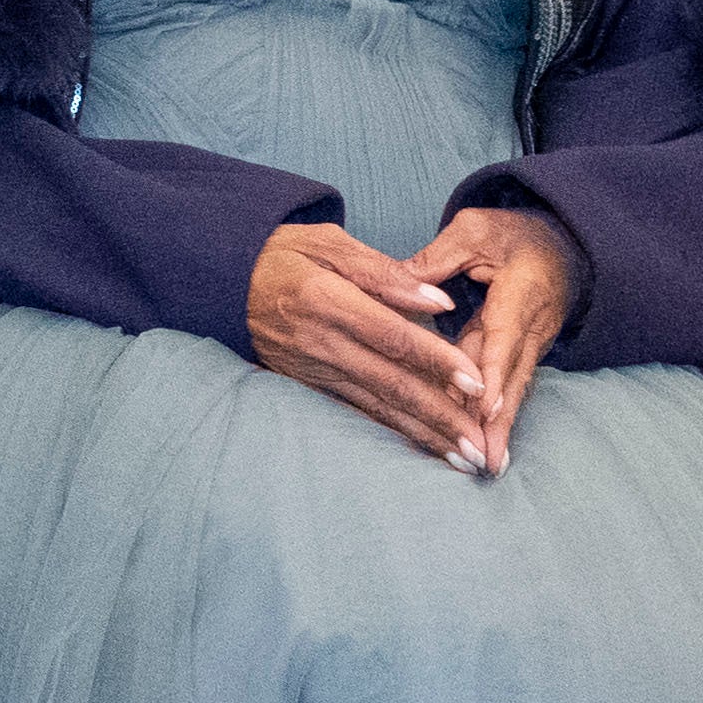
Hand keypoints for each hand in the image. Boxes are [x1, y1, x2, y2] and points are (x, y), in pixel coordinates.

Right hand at [246, 219, 482, 467]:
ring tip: (463, 459)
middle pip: (391, 384)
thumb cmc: (282, 254)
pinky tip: (423, 450)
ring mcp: (313, 370)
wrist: (222, 281)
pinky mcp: (309, 386)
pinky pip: (357, 413)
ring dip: (424, 436)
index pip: (393, 336)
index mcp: (328, 301)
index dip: (437, 361)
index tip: (476, 383)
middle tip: (480, 445)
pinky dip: (393, 433)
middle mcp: (321, 343)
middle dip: (440, 417)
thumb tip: (439, 301)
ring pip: (378, 407)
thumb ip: (384, 273)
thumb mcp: (329, 243)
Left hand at [397, 205, 576, 471]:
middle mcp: (532, 325)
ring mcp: (531, 344)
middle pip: (513, 376)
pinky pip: (507, 388)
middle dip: (499, 420)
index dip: (495, 372)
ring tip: (487, 464)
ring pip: (512, 389)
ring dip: (500, 428)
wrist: (563, 246)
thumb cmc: (513, 235)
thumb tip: (397, 282)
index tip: (484, 405)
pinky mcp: (521, 355)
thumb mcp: (475, 231)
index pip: (506, 335)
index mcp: (522, 290)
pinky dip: (496, 418)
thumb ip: (438, 257)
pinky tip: (485, 448)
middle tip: (485, 458)